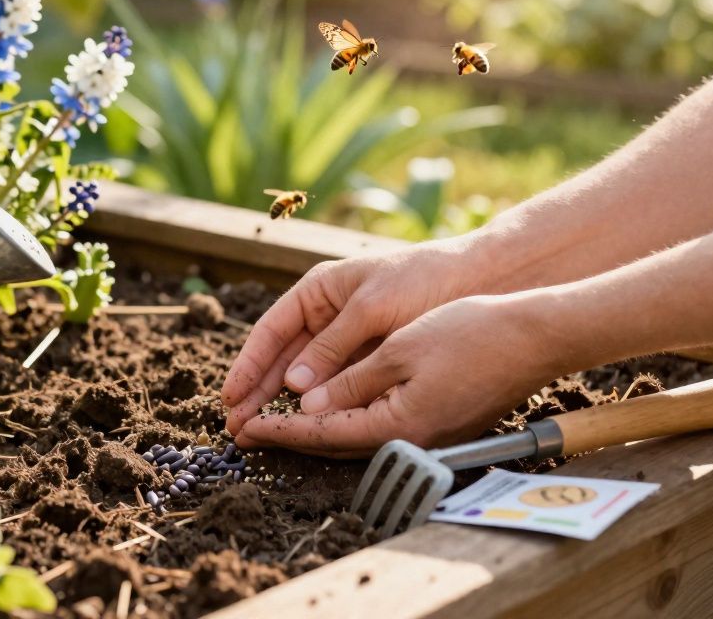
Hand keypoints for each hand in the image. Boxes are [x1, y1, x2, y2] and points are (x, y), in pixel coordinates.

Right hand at [220, 240, 477, 435]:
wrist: (481, 280)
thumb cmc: (423, 280)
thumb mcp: (372, 308)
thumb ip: (333, 346)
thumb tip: (294, 386)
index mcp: (318, 292)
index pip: (271, 331)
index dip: (248, 366)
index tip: (230, 397)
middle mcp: (327, 318)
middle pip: (282, 360)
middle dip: (257, 394)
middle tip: (235, 428)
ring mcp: (347, 342)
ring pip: (305, 378)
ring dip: (280, 405)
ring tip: (257, 433)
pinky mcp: (369, 362)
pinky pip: (335, 387)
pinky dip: (318, 407)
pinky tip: (303, 427)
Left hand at [232, 294, 563, 456]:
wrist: (535, 336)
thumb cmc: (470, 333)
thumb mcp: (399, 348)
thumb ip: (351, 380)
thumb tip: (309, 408)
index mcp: (397, 425)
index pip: (322, 433)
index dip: (279, 428)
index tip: (243, 425)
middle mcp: (411, 441)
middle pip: (334, 444)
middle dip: (287, 435)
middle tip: (244, 430)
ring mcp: (428, 437)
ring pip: (356, 438)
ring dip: (313, 431)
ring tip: (274, 422)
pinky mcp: (439, 426)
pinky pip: (379, 428)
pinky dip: (345, 421)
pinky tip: (328, 410)